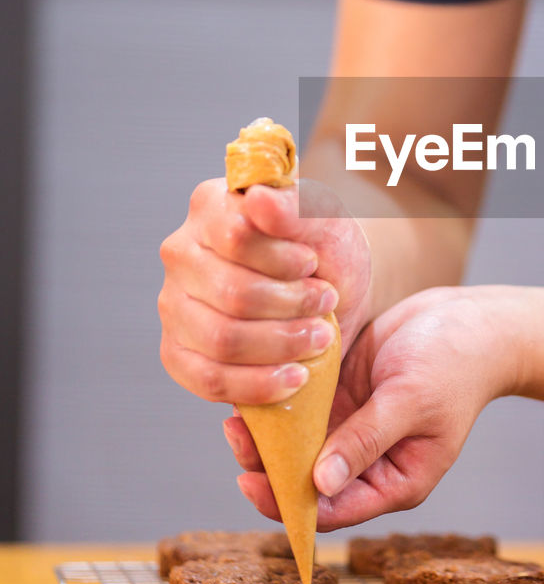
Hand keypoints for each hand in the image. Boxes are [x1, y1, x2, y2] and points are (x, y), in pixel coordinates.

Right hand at [158, 176, 371, 406]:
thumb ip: (294, 205)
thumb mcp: (325, 218)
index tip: (312, 264)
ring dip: (281, 345)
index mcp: (210, 206)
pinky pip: (208, 380)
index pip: (236, 236)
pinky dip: (257, 385)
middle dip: (290, 306)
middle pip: (232, 293)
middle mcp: (181, 253)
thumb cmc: (323, 247)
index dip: (281, 259)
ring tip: (318, 338)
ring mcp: (173, 304)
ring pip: (221, 339)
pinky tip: (294, 379)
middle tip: (326, 305)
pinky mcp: (177, 352)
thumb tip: (258, 198)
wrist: (331, 290)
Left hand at [225, 284, 522, 528]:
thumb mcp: (410, 401)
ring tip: (237, 414)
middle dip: (269, 464)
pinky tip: (256, 388)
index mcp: (393, 481)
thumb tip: (319, 483)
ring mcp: (353, 428)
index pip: (330, 509)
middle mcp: (367, 462)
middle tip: (236, 437)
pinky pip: (303, 410)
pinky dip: (281, 404)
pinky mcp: (342, 397)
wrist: (472, 320)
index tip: (250, 480)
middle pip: (305, 480)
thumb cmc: (455, 363)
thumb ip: (365, 441)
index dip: (286, 502)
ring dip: (269, 434)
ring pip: (298, 444)